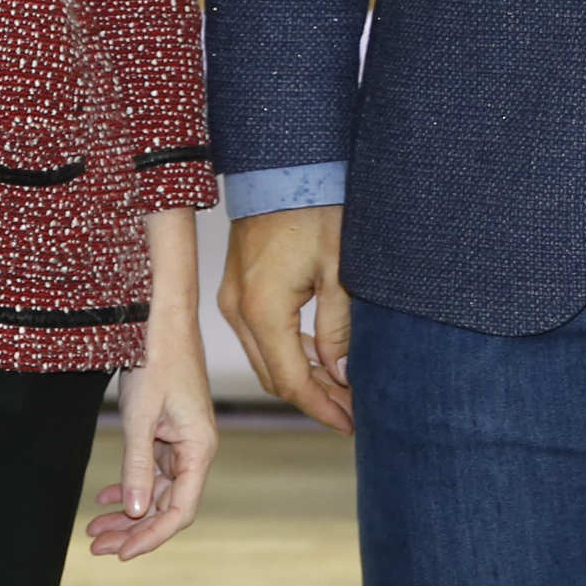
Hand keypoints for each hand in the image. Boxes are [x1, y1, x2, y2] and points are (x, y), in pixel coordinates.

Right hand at [216, 204, 352, 431]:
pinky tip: (319, 356)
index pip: (290, 380)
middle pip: (274, 375)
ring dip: (302, 375)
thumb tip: (343, 373)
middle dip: (314, 397)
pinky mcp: (237, 287)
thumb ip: (338, 327)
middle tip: (353, 410)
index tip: (351, 422)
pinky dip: (289, 350)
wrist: (282, 162)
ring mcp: (232, 297)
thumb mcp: (339, 269)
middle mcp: (237, 309)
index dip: (322, 406)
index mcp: (262, 310)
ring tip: (343, 388)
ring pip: (265, 356)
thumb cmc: (314, 206)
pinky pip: (260, 334)